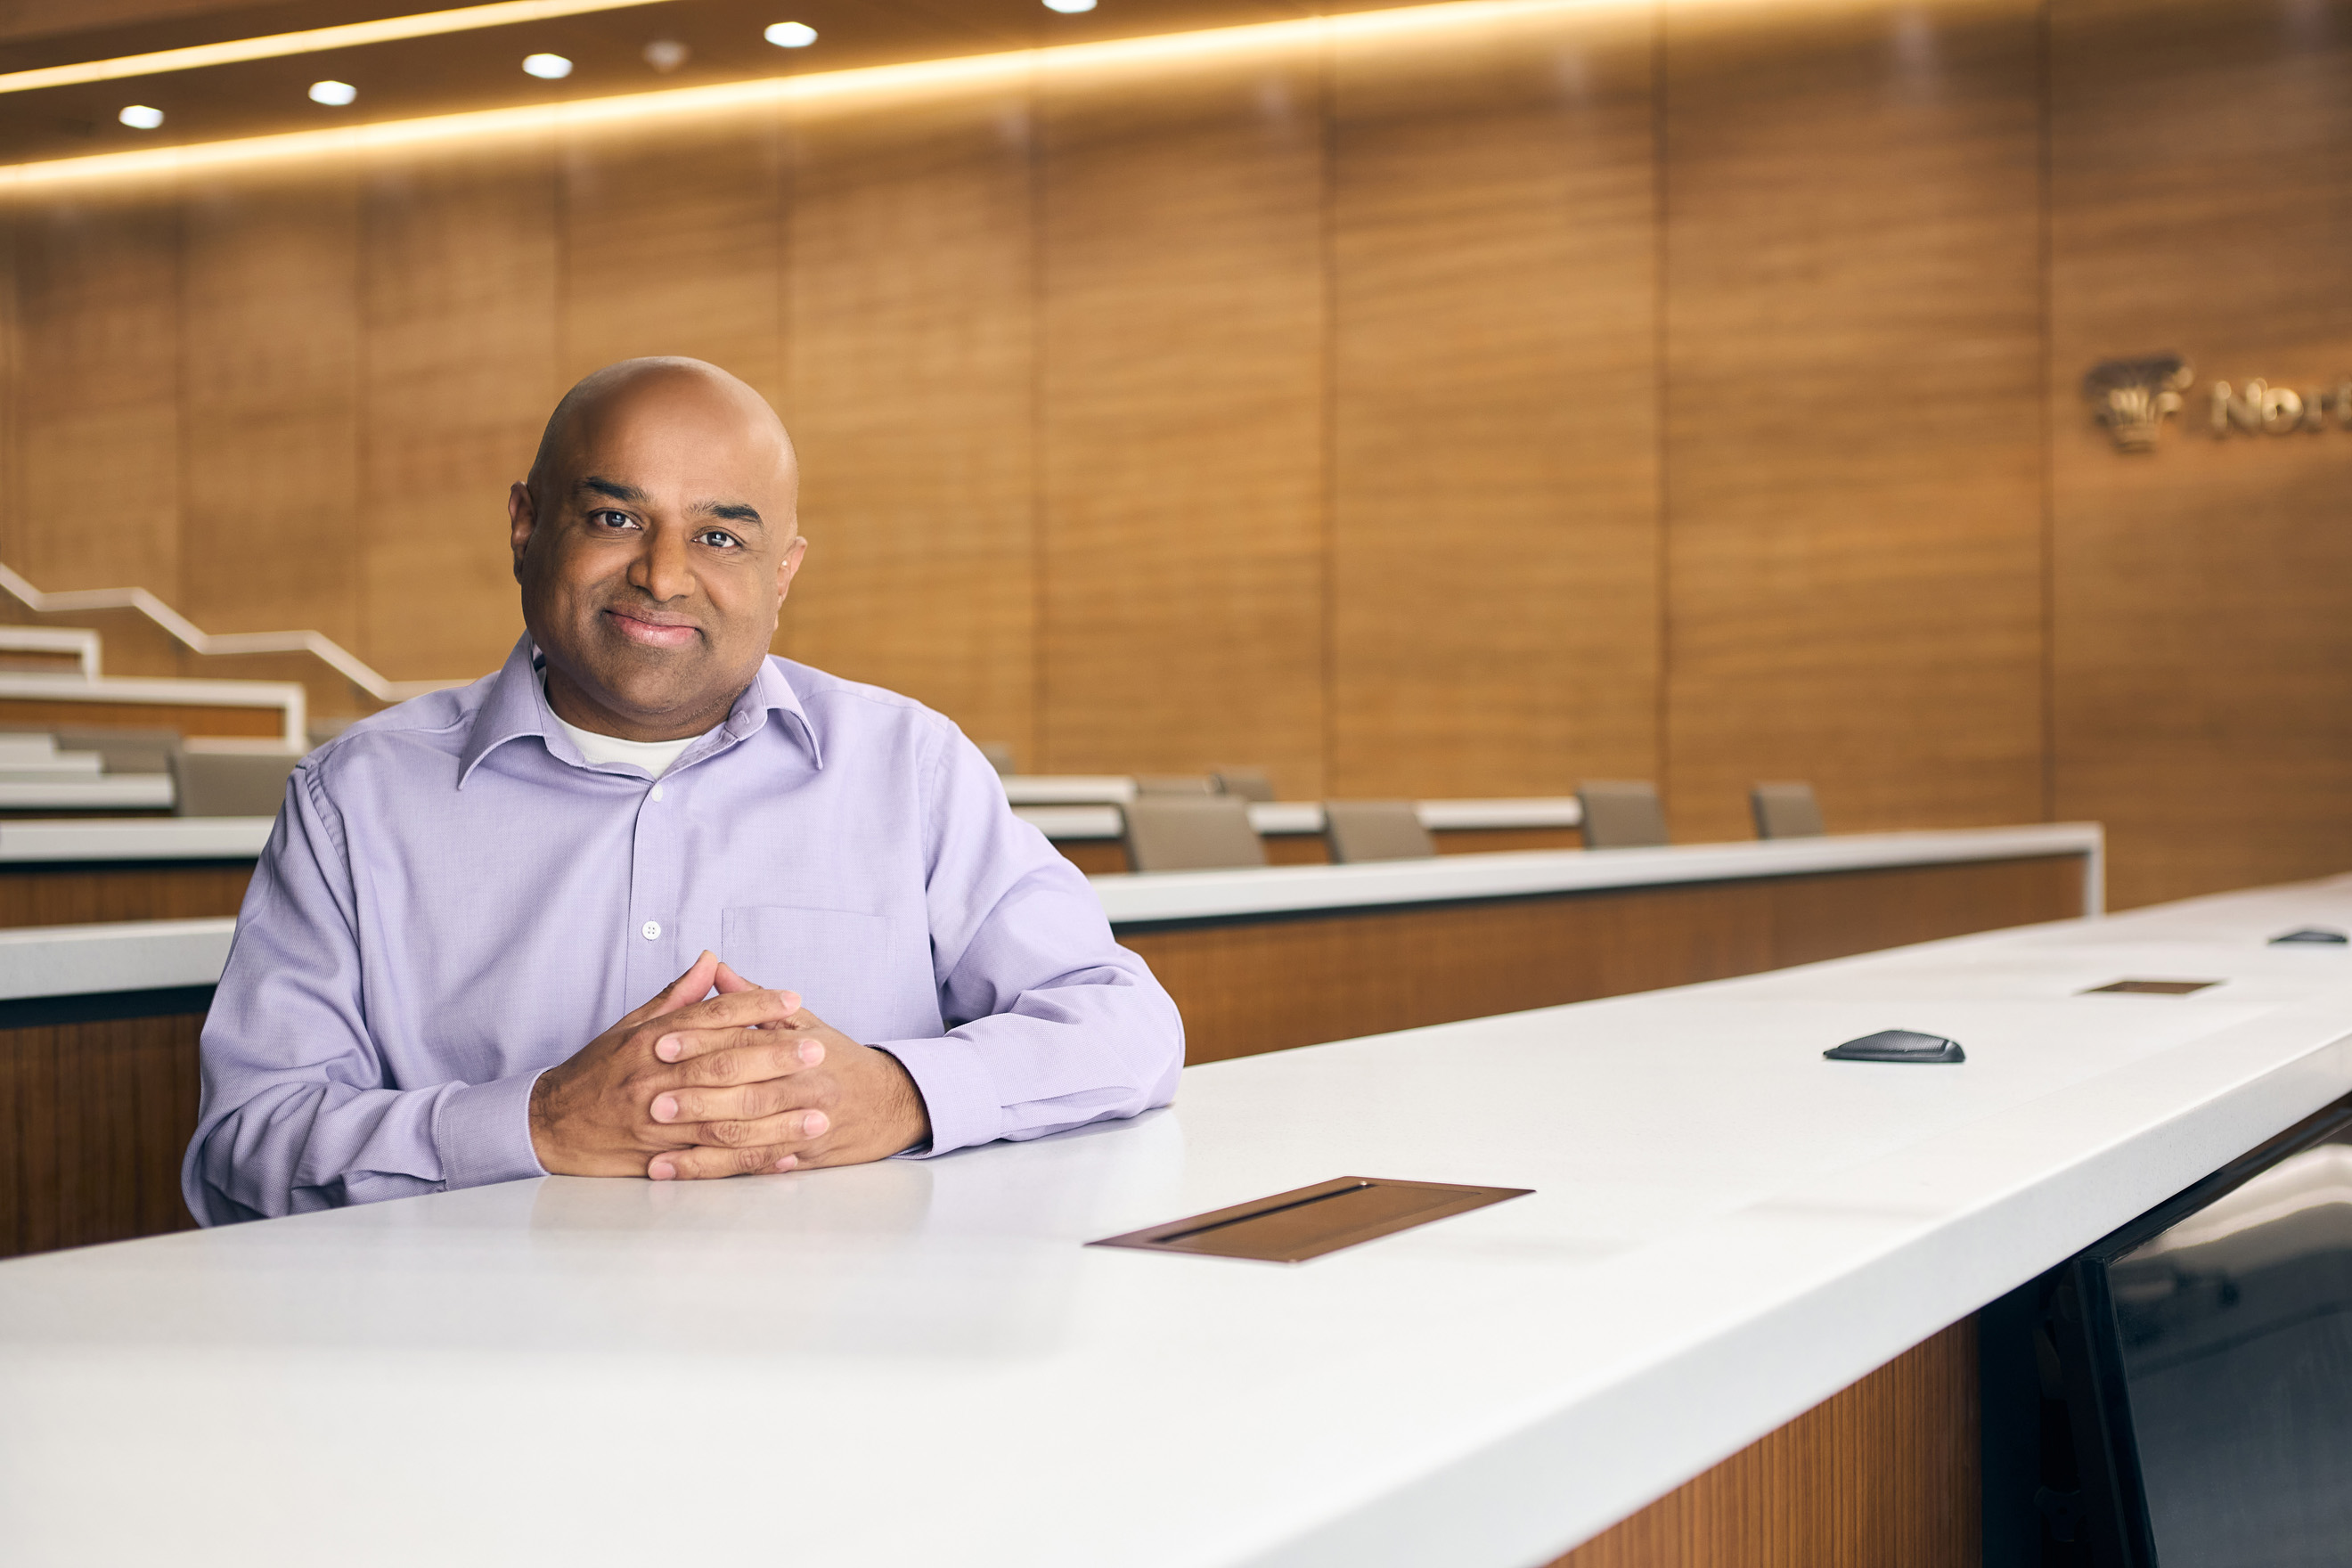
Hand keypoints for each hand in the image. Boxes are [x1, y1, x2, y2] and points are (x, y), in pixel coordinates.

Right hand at [528, 951, 815, 1176]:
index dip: (753, 1005)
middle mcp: (656, 1078)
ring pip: (726, 1117)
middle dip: (775, 1058)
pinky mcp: (661, 1157)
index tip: (792, 999)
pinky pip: (714, 1160)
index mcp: (650, 1041)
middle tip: (817, 1049)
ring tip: (817, 1113)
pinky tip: (785, 1156)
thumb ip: (676, 997)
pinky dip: (751, 1160)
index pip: (710, 1016)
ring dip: (776, 1118)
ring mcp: (659, 1121)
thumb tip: (711, 961)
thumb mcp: (629, 1027)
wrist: (550, 1125)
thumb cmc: (595, 1073)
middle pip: (724, 1064)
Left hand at [641, 960, 931, 1180]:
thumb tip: (717, 969)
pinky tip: (683, 1171)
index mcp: (801, 1050)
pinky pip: (755, 1167)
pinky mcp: (803, 1158)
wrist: (892, 1102)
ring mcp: (805, 1128)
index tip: (660, 1043)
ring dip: (698, 1147)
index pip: (742, 1043)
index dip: (700, 1043)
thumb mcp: (805, 1022)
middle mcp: (805, 1089)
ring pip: (747, 1138)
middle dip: (696, 1099)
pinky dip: (716, 1172)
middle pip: (743, 1094)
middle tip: (652, 1102)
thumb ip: (755, 1001)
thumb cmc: (842, 1061)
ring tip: (656, 1149)